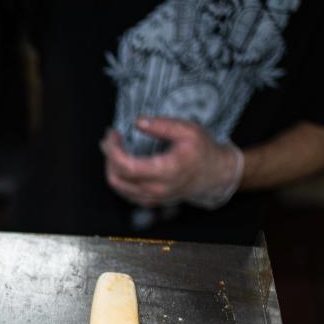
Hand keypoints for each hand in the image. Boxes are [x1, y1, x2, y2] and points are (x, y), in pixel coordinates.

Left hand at [100, 117, 243, 209]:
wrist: (215, 175)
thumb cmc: (203, 151)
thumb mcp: (188, 131)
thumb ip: (162, 126)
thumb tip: (137, 122)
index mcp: (166, 171)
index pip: (127, 166)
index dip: (113, 150)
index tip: (113, 134)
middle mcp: (157, 189)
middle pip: (117, 177)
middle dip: (108, 156)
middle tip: (110, 137)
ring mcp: (152, 199)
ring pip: (118, 187)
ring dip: (110, 166)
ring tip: (112, 147)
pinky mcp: (149, 201)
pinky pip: (124, 192)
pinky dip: (117, 176)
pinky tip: (119, 161)